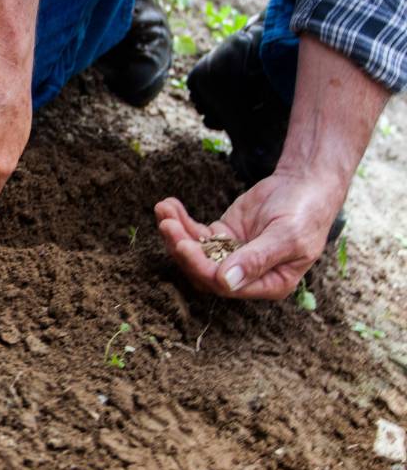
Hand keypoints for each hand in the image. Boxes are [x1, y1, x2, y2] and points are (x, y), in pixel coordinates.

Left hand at [155, 171, 345, 298]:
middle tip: (167, 224)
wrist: (306, 184)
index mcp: (268, 284)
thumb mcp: (287, 236)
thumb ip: (257, 259)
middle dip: (182, 248)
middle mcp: (246, 275)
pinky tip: (168, 205)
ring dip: (176, 233)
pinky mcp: (222, 236)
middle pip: (203, 270)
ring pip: (195, 252)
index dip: (201, 267)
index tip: (183, 245)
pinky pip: (196, 233)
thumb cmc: (305, 212)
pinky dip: (181, 221)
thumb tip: (226, 282)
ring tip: (163, 210)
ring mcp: (231, 255)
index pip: (225, 285)